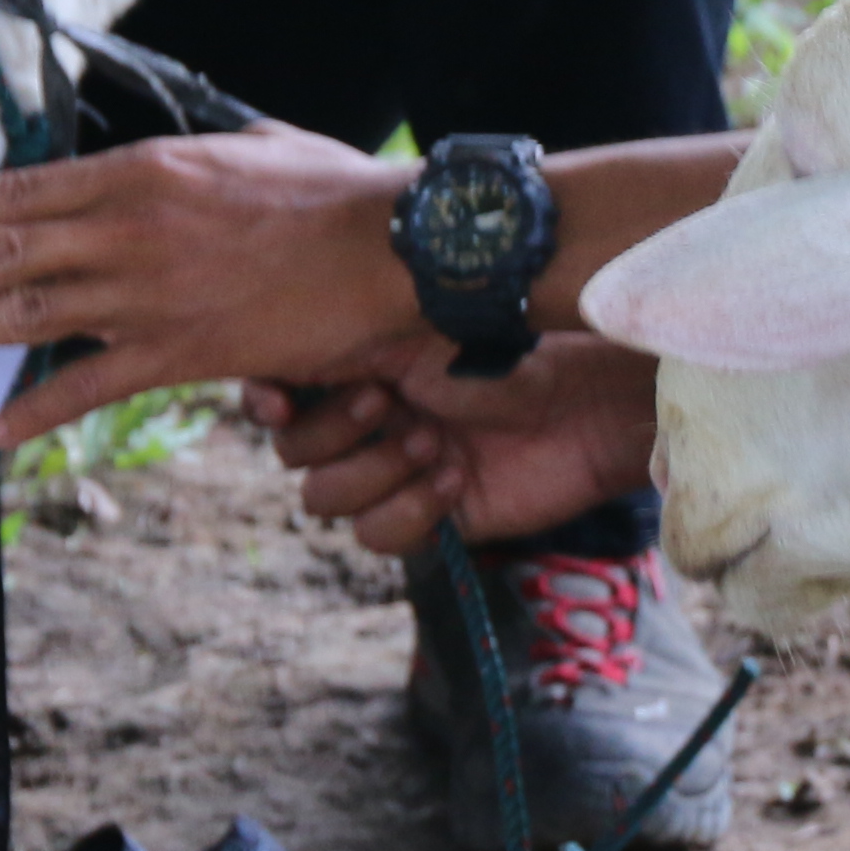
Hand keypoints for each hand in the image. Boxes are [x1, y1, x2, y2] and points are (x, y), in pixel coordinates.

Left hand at [0, 127, 421, 447]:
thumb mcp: (247, 146)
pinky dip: (37, 409)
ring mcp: (148, 298)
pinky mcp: (179, 355)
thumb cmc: (330, 192)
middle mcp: (128, 233)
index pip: (21, 191)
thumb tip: (160, 168)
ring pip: (28, 315)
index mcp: (142, 173)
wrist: (392, 252)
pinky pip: (90, 387)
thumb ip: (188, 161)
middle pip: (4, 250)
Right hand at [251, 334, 662, 557]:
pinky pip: (377, 536)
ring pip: (324, 499)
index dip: (264, 401)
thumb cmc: (507, 342)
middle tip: (388, 403)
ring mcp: (392, 471)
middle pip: (291, 451)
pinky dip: (409, 510)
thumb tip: (275, 314)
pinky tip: (454, 478)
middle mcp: (364, 418)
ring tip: (432, 443)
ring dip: (372, 472)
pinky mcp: (428, 518)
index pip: (273, 393)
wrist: (585, 401)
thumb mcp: (415, 320)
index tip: (279, 398)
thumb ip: (343, 327)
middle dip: (333, 431)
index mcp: (353, 362)